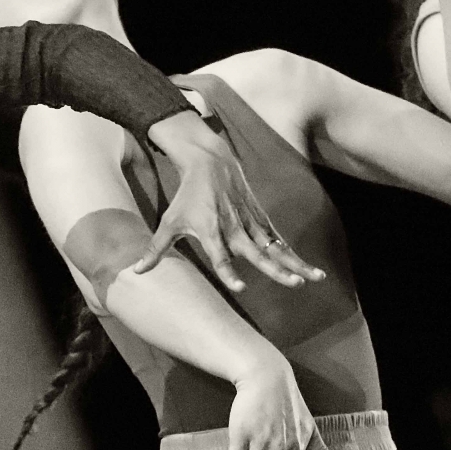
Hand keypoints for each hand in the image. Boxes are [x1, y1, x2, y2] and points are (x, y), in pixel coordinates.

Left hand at [135, 110, 325, 291]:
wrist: (210, 161)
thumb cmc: (186, 196)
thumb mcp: (168, 222)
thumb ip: (155, 250)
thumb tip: (135, 272)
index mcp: (212, 231)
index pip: (221, 256)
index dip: (229, 272)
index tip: (240, 288)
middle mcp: (234, 228)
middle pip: (258, 253)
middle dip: (276, 269)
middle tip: (293, 283)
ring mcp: (250, 222)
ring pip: (276, 247)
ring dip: (296, 262)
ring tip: (315, 278)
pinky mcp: (260, 218)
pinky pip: (279, 239)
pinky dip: (293, 253)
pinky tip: (309, 269)